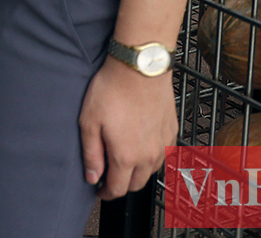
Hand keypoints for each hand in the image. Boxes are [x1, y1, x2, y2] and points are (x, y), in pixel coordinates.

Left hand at [79, 57, 176, 199]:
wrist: (139, 68)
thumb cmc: (112, 91)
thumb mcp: (89, 122)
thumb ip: (91, 154)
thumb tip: (92, 177)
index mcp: (126, 157)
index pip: (118, 189)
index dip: (106, 193)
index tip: (99, 189)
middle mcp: (148, 156)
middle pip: (136, 184)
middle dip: (121, 184)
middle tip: (108, 174)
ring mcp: (163, 145)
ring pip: (150, 171)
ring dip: (137, 171)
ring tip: (123, 158)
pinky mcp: (171, 132)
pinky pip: (163, 154)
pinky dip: (151, 156)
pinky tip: (140, 144)